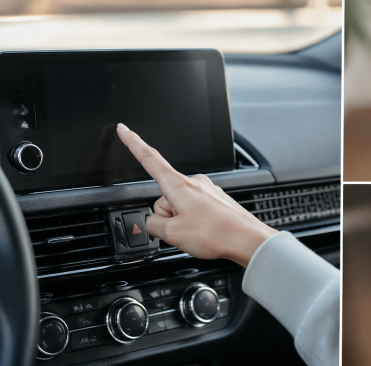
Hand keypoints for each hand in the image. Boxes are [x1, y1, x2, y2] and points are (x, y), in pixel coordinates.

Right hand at [116, 123, 276, 266]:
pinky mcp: (216, 200)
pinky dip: (196, 222)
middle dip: (168, 217)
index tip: (123, 129)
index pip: (149, 159)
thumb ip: (153, 225)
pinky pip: (195, 210)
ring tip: (199, 233)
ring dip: (182, 221)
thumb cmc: (215, 233)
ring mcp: (206, 190)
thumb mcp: (172, 234)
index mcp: (178, 185)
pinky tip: (206, 231)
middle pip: (164, 197)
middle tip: (184, 231)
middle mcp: (193, 182)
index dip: (133, 143)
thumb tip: (153, 221)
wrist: (247, 240)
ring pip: (179, 206)